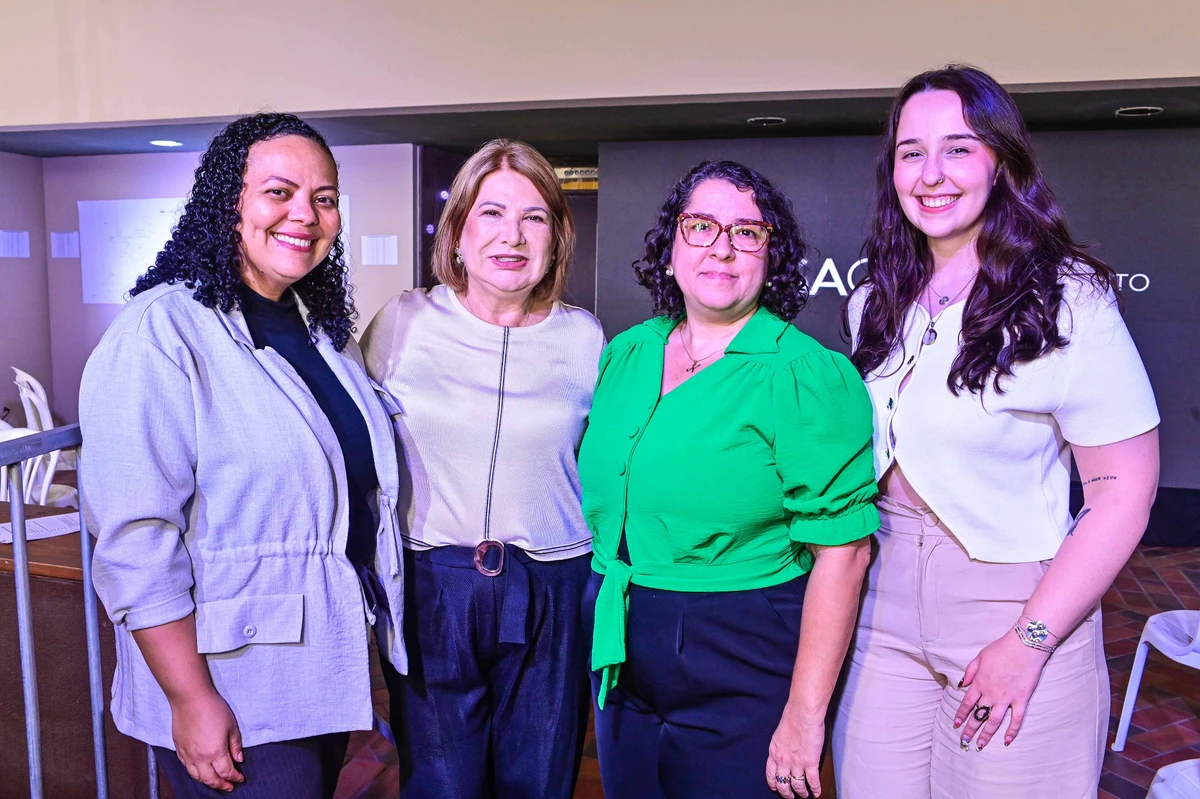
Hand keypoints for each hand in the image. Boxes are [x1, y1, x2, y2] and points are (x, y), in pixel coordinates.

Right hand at [169, 689, 244, 791]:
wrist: (190, 699)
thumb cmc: (212, 708)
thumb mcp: (231, 726)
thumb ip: (235, 745)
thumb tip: (239, 759)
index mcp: (215, 752)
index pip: (226, 772)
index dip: (234, 777)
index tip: (240, 778)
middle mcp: (199, 758)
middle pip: (211, 779)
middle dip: (221, 785)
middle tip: (229, 787)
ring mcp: (187, 754)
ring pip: (196, 776)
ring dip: (207, 781)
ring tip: (215, 782)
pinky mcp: (179, 748)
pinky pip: (186, 766)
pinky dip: (195, 773)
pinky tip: (199, 770)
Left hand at [766, 706, 824, 797]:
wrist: (802, 713)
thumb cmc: (792, 717)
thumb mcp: (779, 734)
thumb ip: (780, 746)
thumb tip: (784, 752)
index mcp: (774, 752)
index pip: (770, 775)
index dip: (773, 784)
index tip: (776, 788)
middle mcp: (783, 761)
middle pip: (782, 784)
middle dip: (786, 793)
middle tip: (790, 797)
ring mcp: (796, 763)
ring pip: (797, 786)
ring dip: (801, 793)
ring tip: (805, 795)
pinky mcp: (810, 762)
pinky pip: (812, 781)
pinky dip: (815, 789)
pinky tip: (817, 792)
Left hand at [954, 630, 1050, 750]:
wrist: (1024, 646)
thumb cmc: (1001, 649)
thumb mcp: (980, 656)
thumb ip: (970, 671)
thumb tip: (962, 684)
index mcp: (979, 683)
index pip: (967, 703)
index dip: (961, 715)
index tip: (956, 724)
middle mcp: (991, 694)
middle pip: (978, 715)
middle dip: (970, 729)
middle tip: (964, 741)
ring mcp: (1006, 699)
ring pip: (994, 721)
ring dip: (986, 734)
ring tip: (980, 745)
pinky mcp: (1021, 700)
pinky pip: (1016, 719)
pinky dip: (1012, 731)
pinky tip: (1006, 741)